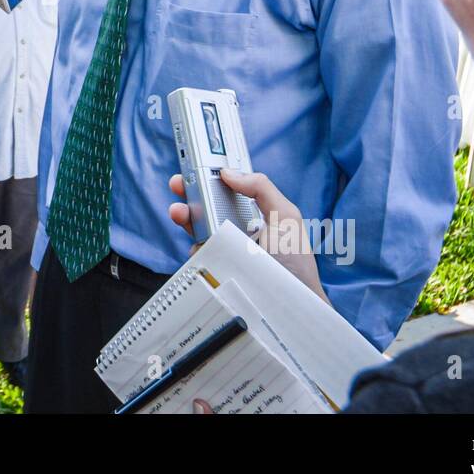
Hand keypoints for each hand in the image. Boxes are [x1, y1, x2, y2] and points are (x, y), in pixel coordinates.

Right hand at [168, 169, 328, 303]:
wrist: (293, 305)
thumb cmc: (295, 259)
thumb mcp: (285, 216)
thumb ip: (261, 188)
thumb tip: (228, 172)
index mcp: (251, 213)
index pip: (225, 191)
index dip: (208, 178)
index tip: (193, 168)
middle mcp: (234, 229)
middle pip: (205, 207)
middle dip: (189, 194)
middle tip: (178, 186)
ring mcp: (223, 250)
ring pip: (197, 229)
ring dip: (185, 216)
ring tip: (179, 211)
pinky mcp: (215, 269)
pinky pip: (198, 254)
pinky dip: (194, 247)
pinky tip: (198, 244)